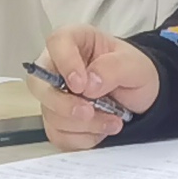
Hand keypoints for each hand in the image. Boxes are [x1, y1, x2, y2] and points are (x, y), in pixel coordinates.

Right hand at [34, 27, 157, 150]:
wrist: (139, 96)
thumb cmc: (132, 72)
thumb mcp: (134, 65)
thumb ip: (113, 68)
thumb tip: (89, 83)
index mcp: (75, 41)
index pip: (57, 43)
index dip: (65, 64)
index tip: (80, 84)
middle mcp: (57, 66)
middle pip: (39, 84)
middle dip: (63, 104)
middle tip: (89, 112)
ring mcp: (54, 95)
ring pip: (50, 114)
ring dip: (83, 125)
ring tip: (113, 121)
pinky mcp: (57, 120)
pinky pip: (58, 135)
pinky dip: (82, 138)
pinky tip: (101, 130)